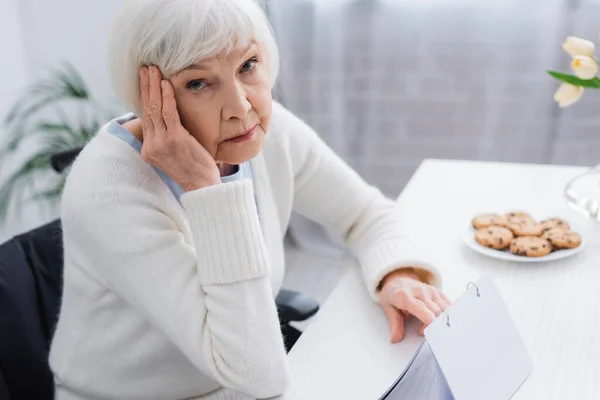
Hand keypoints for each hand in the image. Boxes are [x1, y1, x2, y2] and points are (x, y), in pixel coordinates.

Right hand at [139, 66, 219, 190]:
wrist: (203, 186)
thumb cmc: (194, 169)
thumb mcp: (175, 153)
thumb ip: (169, 137)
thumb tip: (171, 118)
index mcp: (149, 149)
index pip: (145, 118)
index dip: (145, 98)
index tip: (145, 82)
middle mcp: (151, 146)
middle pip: (146, 110)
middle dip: (146, 87)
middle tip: (145, 69)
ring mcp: (161, 143)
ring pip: (155, 109)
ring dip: (154, 86)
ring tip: (153, 70)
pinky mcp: (175, 139)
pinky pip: (169, 114)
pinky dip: (167, 97)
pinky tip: (167, 84)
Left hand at [379, 268, 450, 342]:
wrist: (398, 280)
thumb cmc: (393, 295)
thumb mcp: (388, 308)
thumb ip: (394, 324)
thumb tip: (395, 339)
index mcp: (405, 296)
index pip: (420, 308)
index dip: (426, 321)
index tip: (424, 331)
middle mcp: (420, 291)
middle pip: (435, 311)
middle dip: (432, 325)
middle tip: (422, 331)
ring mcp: (431, 290)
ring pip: (444, 308)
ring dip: (441, 321)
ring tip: (429, 325)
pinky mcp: (438, 292)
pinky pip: (448, 304)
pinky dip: (447, 314)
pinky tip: (440, 320)